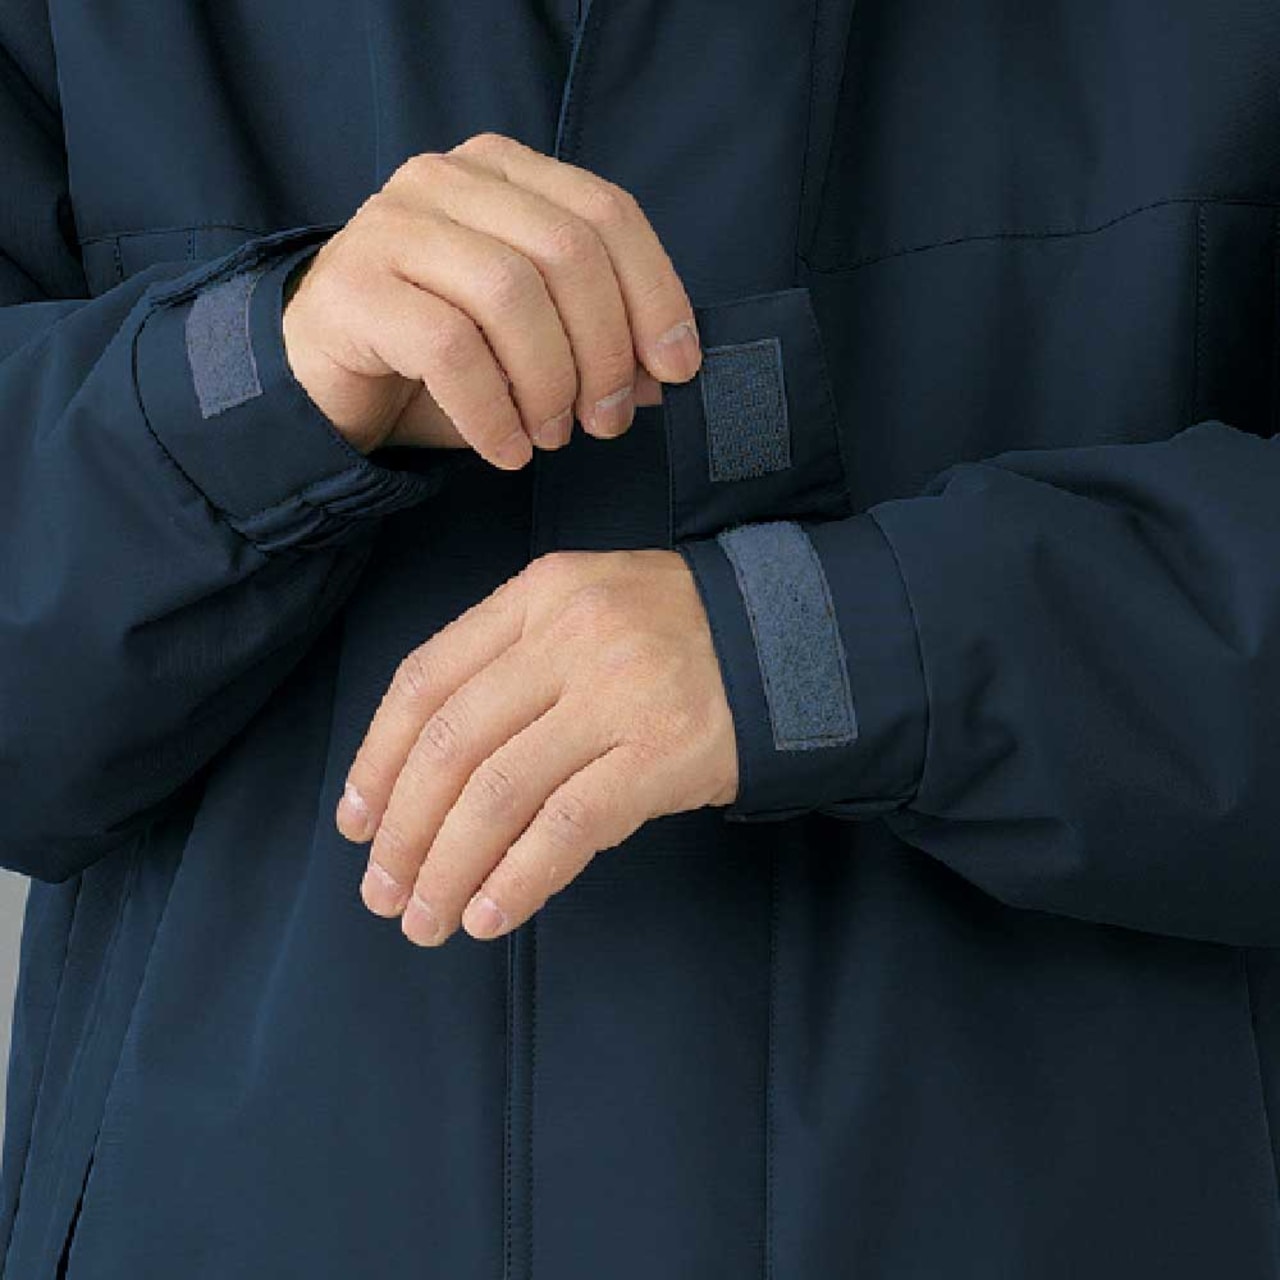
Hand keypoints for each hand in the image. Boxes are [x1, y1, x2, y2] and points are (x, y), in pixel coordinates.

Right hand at [281, 131, 701, 465]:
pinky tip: (508, 452)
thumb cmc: (443, 361)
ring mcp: (390, 225)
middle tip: (606, 421)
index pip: (606, 213)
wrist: (328, 385)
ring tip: (553, 437)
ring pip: (510, 294)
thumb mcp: (536, 346)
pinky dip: (494, 411)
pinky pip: (449, 347)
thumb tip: (666, 370)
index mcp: (502, 173)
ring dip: (550, 383)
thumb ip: (602, 343)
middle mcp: (445, 180)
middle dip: (605, 350)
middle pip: (566, 251)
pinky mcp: (352, 287)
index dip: (656, 294)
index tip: (677, 371)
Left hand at [335, 549, 738, 943]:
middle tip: (383, 894)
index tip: (356, 824)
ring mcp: (621, 692)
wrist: (793, 639)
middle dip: (404, 831)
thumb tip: (421, 779)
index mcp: (539, 593)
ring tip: (426, 919)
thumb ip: (510, 665)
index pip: (424, 679)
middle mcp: (571, 635)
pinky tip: (492, 915)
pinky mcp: (666, 752)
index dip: (376, 760)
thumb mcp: (584, 613)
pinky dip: (519, 877)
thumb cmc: (674, 636)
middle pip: (452, 742)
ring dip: (448, 868)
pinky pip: (569, 824)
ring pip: (499, 790)